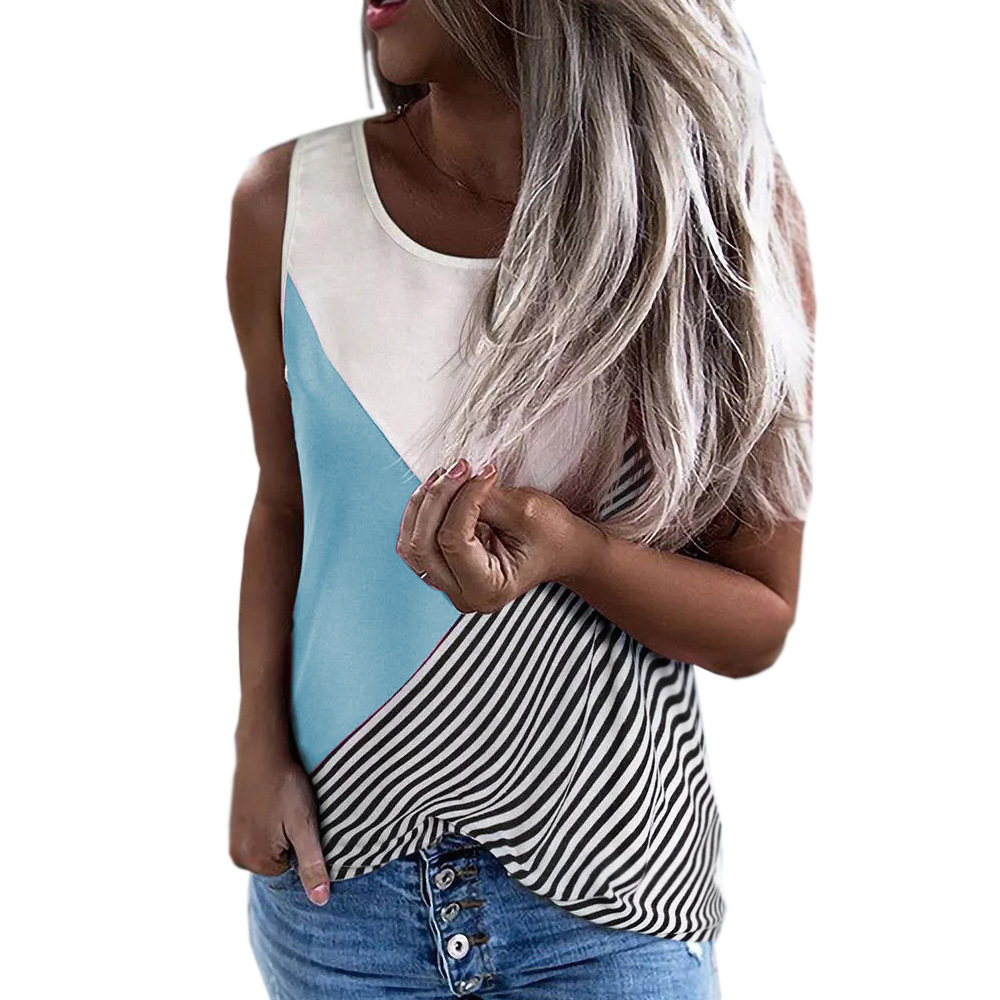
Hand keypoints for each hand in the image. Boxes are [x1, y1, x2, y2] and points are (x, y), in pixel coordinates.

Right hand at [229, 739, 331, 905]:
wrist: (262, 750)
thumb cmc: (286, 786)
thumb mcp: (305, 825)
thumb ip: (312, 864)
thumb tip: (320, 901)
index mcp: (254, 860)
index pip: (293, 872)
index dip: (304, 846)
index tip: (301, 821)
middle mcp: (238, 856)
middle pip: (280, 862)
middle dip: (291, 841)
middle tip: (292, 811)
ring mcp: (234, 840)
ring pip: (272, 848)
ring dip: (281, 831)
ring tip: (282, 805)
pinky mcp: (235, 825)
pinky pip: (261, 836)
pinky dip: (271, 823)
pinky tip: (273, 802)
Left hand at [396, 457, 590, 612]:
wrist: (562, 548)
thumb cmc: (552, 536)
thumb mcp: (525, 511)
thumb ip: (483, 500)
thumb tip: (455, 480)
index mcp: (487, 589)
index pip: (453, 542)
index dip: (462, 500)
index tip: (484, 473)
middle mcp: (462, 595)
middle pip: (423, 545)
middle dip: (438, 498)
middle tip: (461, 468)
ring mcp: (447, 585)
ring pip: (411, 544)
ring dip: (424, 504)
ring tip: (448, 475)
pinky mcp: (440, 569)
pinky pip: (413, 541)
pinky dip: (420, 513)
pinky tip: (438, 491)